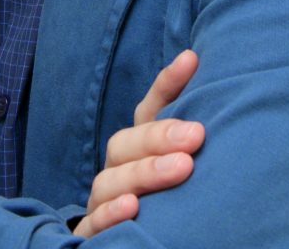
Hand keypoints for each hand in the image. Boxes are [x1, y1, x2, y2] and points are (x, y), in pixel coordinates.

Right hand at [73, 50, 203, 236]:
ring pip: (110, 181)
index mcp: (136, 148)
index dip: (168, 85)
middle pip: (125, 144)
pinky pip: (94, 222)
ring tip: (181, 167)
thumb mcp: (174, 157)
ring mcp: (101, 200)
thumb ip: (183, 118)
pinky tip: (133, 208)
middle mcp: (115, 169)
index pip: (147, 111)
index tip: (191, 61)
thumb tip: (195, 59)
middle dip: (159, 137)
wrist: (129, 242)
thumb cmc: (159, 197)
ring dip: (145, 173)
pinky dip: (111, 214)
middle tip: (196, 135)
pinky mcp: (92, 233)